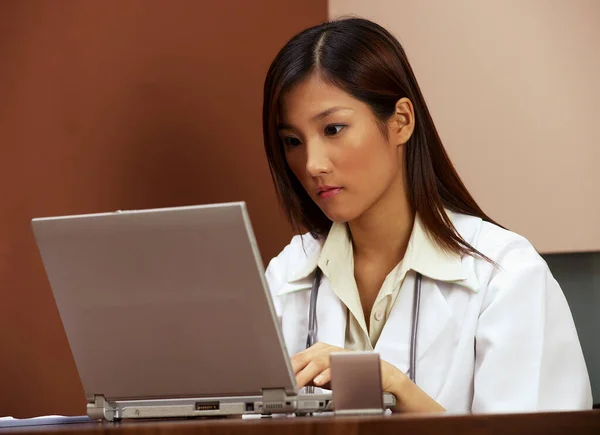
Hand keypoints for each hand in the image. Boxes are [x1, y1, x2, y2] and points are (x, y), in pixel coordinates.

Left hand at [291, 342, 406, 391]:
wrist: (379, 374)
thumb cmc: (350, 373)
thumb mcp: (325, 375)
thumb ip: (308, 375)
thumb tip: (290, 380)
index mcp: (319, 350)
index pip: (297, 357)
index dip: (286, 368)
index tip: (277, 379)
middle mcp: (327, 349)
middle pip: (304, 357)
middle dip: (292, 370)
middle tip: (283, 383)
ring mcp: (339, 354)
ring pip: (317, 362)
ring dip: (306, 374)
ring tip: (297, 384)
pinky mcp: (350, 361)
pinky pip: (336, 367)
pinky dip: (326, 374)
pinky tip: (319, 381)